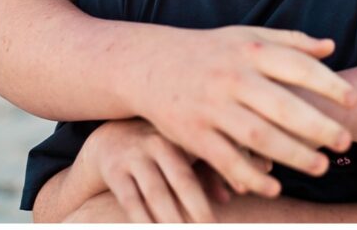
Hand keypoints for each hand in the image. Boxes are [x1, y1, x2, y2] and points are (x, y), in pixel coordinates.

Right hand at [83, 118, 246, 222]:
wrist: (111, 138)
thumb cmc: (160, 150)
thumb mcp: (182, 153)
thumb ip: (207, 172)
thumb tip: (229, 198)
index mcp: (184, 135)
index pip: (210, 158)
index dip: (227, 176)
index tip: (245, 193)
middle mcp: (160, 143)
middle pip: (184, 180)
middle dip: (199, 208)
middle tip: (212, 227)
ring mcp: (135, 156)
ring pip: (157, 193)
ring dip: (172, 219)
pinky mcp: (114, 171)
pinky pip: (131, 200)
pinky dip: (143, 220)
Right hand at [131, 26, 356, 197]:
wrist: (152, 64)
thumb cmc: (214, 50)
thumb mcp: (249, 36)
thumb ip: (291, 42)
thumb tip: (331, 47)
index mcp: (252, 52)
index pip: (298, 67)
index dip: (329, 84)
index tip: (354, 101)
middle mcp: (233, 78)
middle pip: (281, 107)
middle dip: (316, 127)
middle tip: (345, 142)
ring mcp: (212, 107)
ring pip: (257, 137)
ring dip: (291, 155)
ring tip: (321, 167)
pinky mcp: (193, 134)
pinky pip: (225, 160)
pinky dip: (250, 176)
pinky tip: (275, 187)